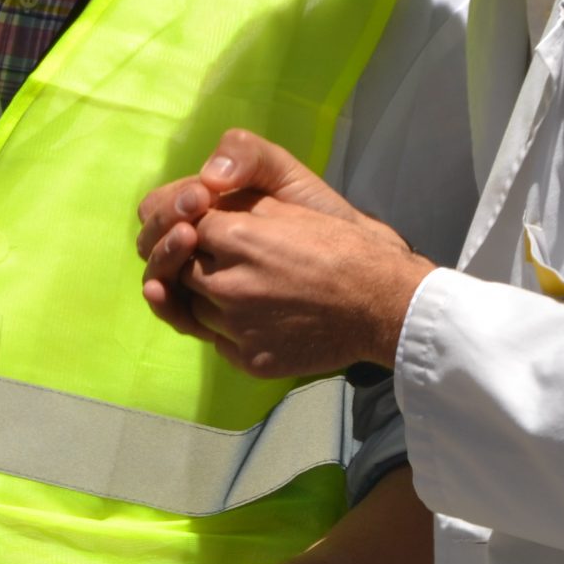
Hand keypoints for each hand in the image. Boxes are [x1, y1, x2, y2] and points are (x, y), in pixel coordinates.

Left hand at [139, 131, 431, 377]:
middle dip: (194, 264)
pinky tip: (255, 317)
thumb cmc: (341, 246)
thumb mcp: (288, 205)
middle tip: (221, 262)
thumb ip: (234, 205)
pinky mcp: (251, 359)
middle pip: (181, 273)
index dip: (190, 230)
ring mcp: (238, 327)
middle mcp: (229, 285)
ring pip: (193, 310)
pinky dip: (227, 330)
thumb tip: (197, 205)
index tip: (201, 233)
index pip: (182, 230)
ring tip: (240, 289)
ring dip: (206, 299)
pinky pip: (217, 342)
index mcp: (237, 238)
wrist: (382, 302)